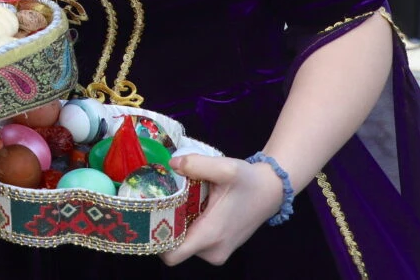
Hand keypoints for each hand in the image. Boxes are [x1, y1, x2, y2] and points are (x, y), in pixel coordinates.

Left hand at [159, 153, 284, 266]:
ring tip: (177, 201)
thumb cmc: (249, 181)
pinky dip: (188, 226)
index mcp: (210, 236)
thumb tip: (171, 164)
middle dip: (164, 226)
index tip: (149, 216)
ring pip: (183, 244)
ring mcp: (217, 252)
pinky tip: (190, 206)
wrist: (271, 191)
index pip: (172, 255)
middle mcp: (212, 250)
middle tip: (160, 201)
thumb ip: (197, 164)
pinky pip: (194, 241)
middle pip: (173, 248)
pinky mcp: (219, 247)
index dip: (155, 240)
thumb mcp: (225, 168)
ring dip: (177, 225)